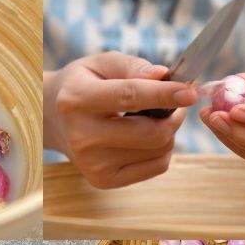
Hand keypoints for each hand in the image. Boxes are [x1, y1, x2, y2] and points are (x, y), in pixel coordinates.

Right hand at [44, 52, 197, 187]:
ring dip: (168, 132)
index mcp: (77, 100)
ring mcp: (92, 164)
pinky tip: (146, 139)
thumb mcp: (100, 64)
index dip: (164, 95)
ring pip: (158, 151)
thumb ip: (132, 66)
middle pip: (151, 133)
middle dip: (173, 116)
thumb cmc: (83, 86)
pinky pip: (156, 167)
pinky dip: (162, 151)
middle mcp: (82, 136)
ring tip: (152, 119)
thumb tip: (162, 76)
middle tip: (174, 103)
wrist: (53, 120)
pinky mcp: (103, 181)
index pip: (129, 97)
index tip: (190, 91)